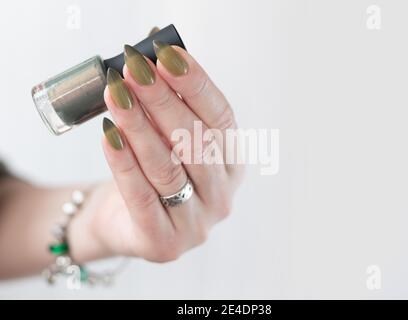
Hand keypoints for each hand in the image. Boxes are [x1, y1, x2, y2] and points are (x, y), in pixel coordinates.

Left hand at [72, 43, 243, 262]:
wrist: (126, 225)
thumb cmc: (151, 173)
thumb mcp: (168, 140)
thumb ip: (168, 107)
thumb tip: (151, 60)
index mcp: (232, 165)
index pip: (221, 119)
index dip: (196, 85)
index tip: (168, 55)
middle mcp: (222, 195)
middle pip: (196, 142)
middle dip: (164, 101)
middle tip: (134, 70)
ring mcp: (197, 224)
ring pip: (168, 168)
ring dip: (140, 127)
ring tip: (116, 95)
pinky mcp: (164, 243)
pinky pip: (141, 197)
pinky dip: (123, 163)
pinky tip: (108, 134)